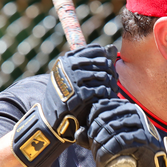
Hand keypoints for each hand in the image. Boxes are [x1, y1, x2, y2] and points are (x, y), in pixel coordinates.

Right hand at [12, 44, 116, 166]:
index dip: (105, 58)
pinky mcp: (79, 95)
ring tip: (112, 90)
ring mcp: (73, 80)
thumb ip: (93, 61)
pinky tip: (106, 98)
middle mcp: (68, 67)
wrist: (52, 119)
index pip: (96, 50)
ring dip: (111, 84)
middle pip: (103, 62)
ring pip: (104, 76)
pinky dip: (107, 94)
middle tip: (114, 81)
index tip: (108, 67)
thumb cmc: (66, 95)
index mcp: (67, 59)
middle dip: (111, 72)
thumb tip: (112, 48)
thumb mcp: (74, 75)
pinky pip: (102, 90)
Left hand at [85, 98, 166, 166]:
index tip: (90, 141)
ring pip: (109, 132)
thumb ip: (93, 137)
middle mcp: (133, 111)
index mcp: (125, 107)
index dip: (90, 124)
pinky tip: (102, 164)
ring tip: (98, 161)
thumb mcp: (109, 143)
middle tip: (95, 154)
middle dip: (93, 139)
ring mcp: (140, 124)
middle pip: (102, 120)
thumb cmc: (131, 154)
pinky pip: (117, 143)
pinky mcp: (143, 138)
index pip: (98, 108)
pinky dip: (105, 155)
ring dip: (98, 149)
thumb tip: (78, 132)